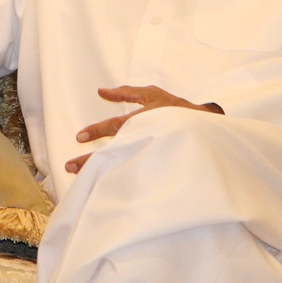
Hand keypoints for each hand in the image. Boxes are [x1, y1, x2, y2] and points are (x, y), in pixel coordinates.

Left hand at [63, 85, 223, 174]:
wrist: (211, 130)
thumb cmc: (179, 110)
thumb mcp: (154, 96)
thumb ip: (127, 93)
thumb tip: (101, 91)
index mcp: (147, 119)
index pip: (118, 126)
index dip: (98, 131)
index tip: (79, 137)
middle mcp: (150, 138)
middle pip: (116, 152)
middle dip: (92, 161)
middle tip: (70, 167)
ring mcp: (156, 155)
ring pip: (123, 167)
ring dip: (102, 174)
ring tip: (82, 181)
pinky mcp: (162, 167)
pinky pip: (137, 177)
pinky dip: (121, 184)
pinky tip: (105, 191)